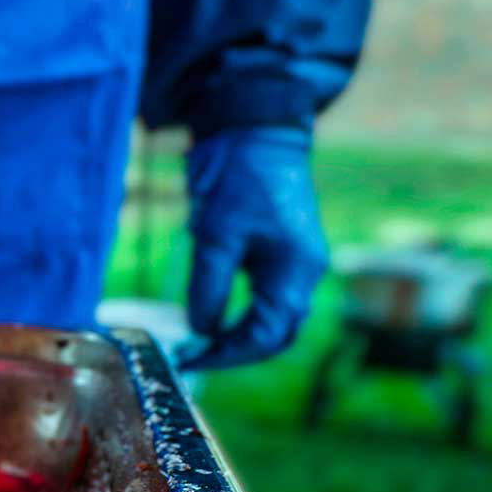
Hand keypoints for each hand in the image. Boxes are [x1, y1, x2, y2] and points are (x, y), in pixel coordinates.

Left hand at [177, 127, 327, 370]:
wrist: (254, 132)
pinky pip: (262, 299)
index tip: (189, 358)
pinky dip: (236, 315)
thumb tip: (201, 330)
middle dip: (233, 351)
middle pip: (275, 334)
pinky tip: (207, 318)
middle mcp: (302, 273)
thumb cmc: (240, 177)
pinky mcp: (277, 256)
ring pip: (270, 319)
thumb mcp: (216, 234)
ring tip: (194, 343)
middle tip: (189, 356)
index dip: (228, 353)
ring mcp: (293, 265)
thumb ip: (209, 285)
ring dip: (235, 336)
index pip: (268, 334)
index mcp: (296, 270)